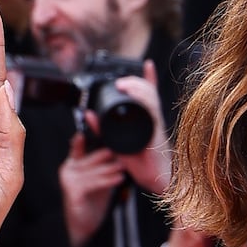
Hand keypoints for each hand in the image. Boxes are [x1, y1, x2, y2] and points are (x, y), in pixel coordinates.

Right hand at [59, 133, 125, 246]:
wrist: (84, 224)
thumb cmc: (93, 199)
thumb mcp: (101, 177)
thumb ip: (105, 163)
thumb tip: (120, 150)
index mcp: (74, 162)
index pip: (80, 144)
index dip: (88, 134)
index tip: (96, 123)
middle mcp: (68, 168)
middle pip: (91, 157)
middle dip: (109, 154)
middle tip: (124, 152)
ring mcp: (68, 180)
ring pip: (93, 170)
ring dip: (111, 168)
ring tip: (124, 167)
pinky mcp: (72, 192)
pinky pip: (92, 183)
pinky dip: (107, 180)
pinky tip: (119, 179)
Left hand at [103, 61, 171, 193]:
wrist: (157, 181)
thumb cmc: (143, 165)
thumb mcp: (117, 143)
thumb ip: (103, 128)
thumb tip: (88, 114)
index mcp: (148, 121)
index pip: (149, 95)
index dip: (149, 78)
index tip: (147, 65)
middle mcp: (154, 120)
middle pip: (149, 93)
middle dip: (138, 82)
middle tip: (122, 81)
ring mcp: (156, 125)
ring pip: (150, 100)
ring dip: (138, 89)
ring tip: (124, 85)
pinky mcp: (156, 133)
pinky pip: (152, 113)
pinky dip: (146, 100)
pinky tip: (139, 93)